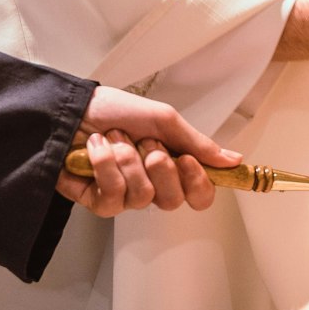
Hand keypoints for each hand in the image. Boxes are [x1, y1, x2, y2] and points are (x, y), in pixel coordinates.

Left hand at [55, 86, 240, 216]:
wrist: (74, 107)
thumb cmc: (117, 110)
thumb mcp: (164, 119)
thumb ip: (197, 143)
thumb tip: (234, 160)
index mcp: (172, 167)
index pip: (199, 196)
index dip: (197, 184)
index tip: (185, 159)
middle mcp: (152, 186)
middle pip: (173, 200)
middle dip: (159, 166)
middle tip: (146, 142)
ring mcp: (125, 197)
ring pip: (142, 196)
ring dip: (127, 158)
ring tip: (114, 137)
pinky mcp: (98, 202)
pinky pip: (113, 197)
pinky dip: (105, 165)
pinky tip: (96, 147)